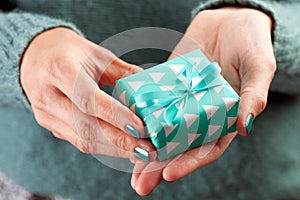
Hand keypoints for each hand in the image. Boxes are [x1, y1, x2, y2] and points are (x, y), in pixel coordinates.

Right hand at [20, 27, 154, 158]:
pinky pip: (79, 141)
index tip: (141, 127)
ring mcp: (46, 115)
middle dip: (120, 140)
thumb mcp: (98, 56)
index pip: (88, 99)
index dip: (115, 115)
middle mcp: (47, 95)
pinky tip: (124, 149)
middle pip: (86, 125)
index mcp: (60, 69)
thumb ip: (125, 73)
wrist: (36, 56)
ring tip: (142, 152)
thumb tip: (153, 91)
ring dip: (115, 149)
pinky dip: (105, 147)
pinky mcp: (50, 126)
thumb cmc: (71, 53)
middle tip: (149, 149)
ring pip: (83, 139)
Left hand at [131, 7, 275, 194]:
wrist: (230, 18)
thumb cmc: (251, 41)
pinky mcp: (168, 82)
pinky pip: (153, 100)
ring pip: (163, 128)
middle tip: (140, 184)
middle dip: (161, 165)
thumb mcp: (259, 66)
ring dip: (146, 147)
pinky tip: (124, 126)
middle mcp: (201, 112)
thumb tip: (245, 127)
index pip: (207, 147)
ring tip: (128, 166)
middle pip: (180, 145)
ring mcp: (182, 98)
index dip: (190, 162)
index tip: (169, 173)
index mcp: (224, 116)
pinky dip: (140, 114)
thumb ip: (253, 95)